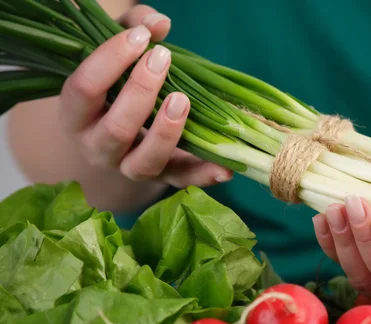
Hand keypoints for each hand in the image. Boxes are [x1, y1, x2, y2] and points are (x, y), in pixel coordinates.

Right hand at [58, 6, 230, 188]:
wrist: (124, 126)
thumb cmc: (118, 80)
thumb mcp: (119, 52)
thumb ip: (133, 28)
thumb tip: (160, 24)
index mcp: (77, 114)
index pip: (83, 89)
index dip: (109, 61)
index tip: (140, 38)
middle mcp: (98, 147)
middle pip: (116, 129)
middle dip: (141, 92)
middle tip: (163, 59)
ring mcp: (129, 167)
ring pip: (144, 162)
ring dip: (166, 132)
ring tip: (182, 99)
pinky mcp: (162, 178)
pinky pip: (182, 181)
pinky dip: (204, 176)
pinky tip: (224, 167)